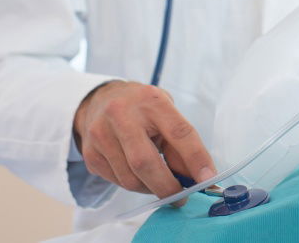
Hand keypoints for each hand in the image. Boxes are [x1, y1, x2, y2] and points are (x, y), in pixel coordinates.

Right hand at [73, 81, 215, 199]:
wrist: (100, 100)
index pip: (179, 132)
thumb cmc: (141, 108)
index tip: (208, 179)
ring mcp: (101, 134)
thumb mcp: (165, 114)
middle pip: (146, 163)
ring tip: (159, 183)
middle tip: (181, 198)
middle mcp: (122, 115)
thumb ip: (180, 144)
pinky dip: (134, 185)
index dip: (196, 158)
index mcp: (151, 101)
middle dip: (167, 187)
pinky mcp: (90, 154)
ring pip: (130, 179)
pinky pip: (117, 182)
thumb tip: (198, 178)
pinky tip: (138, 174)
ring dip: (150, 189)